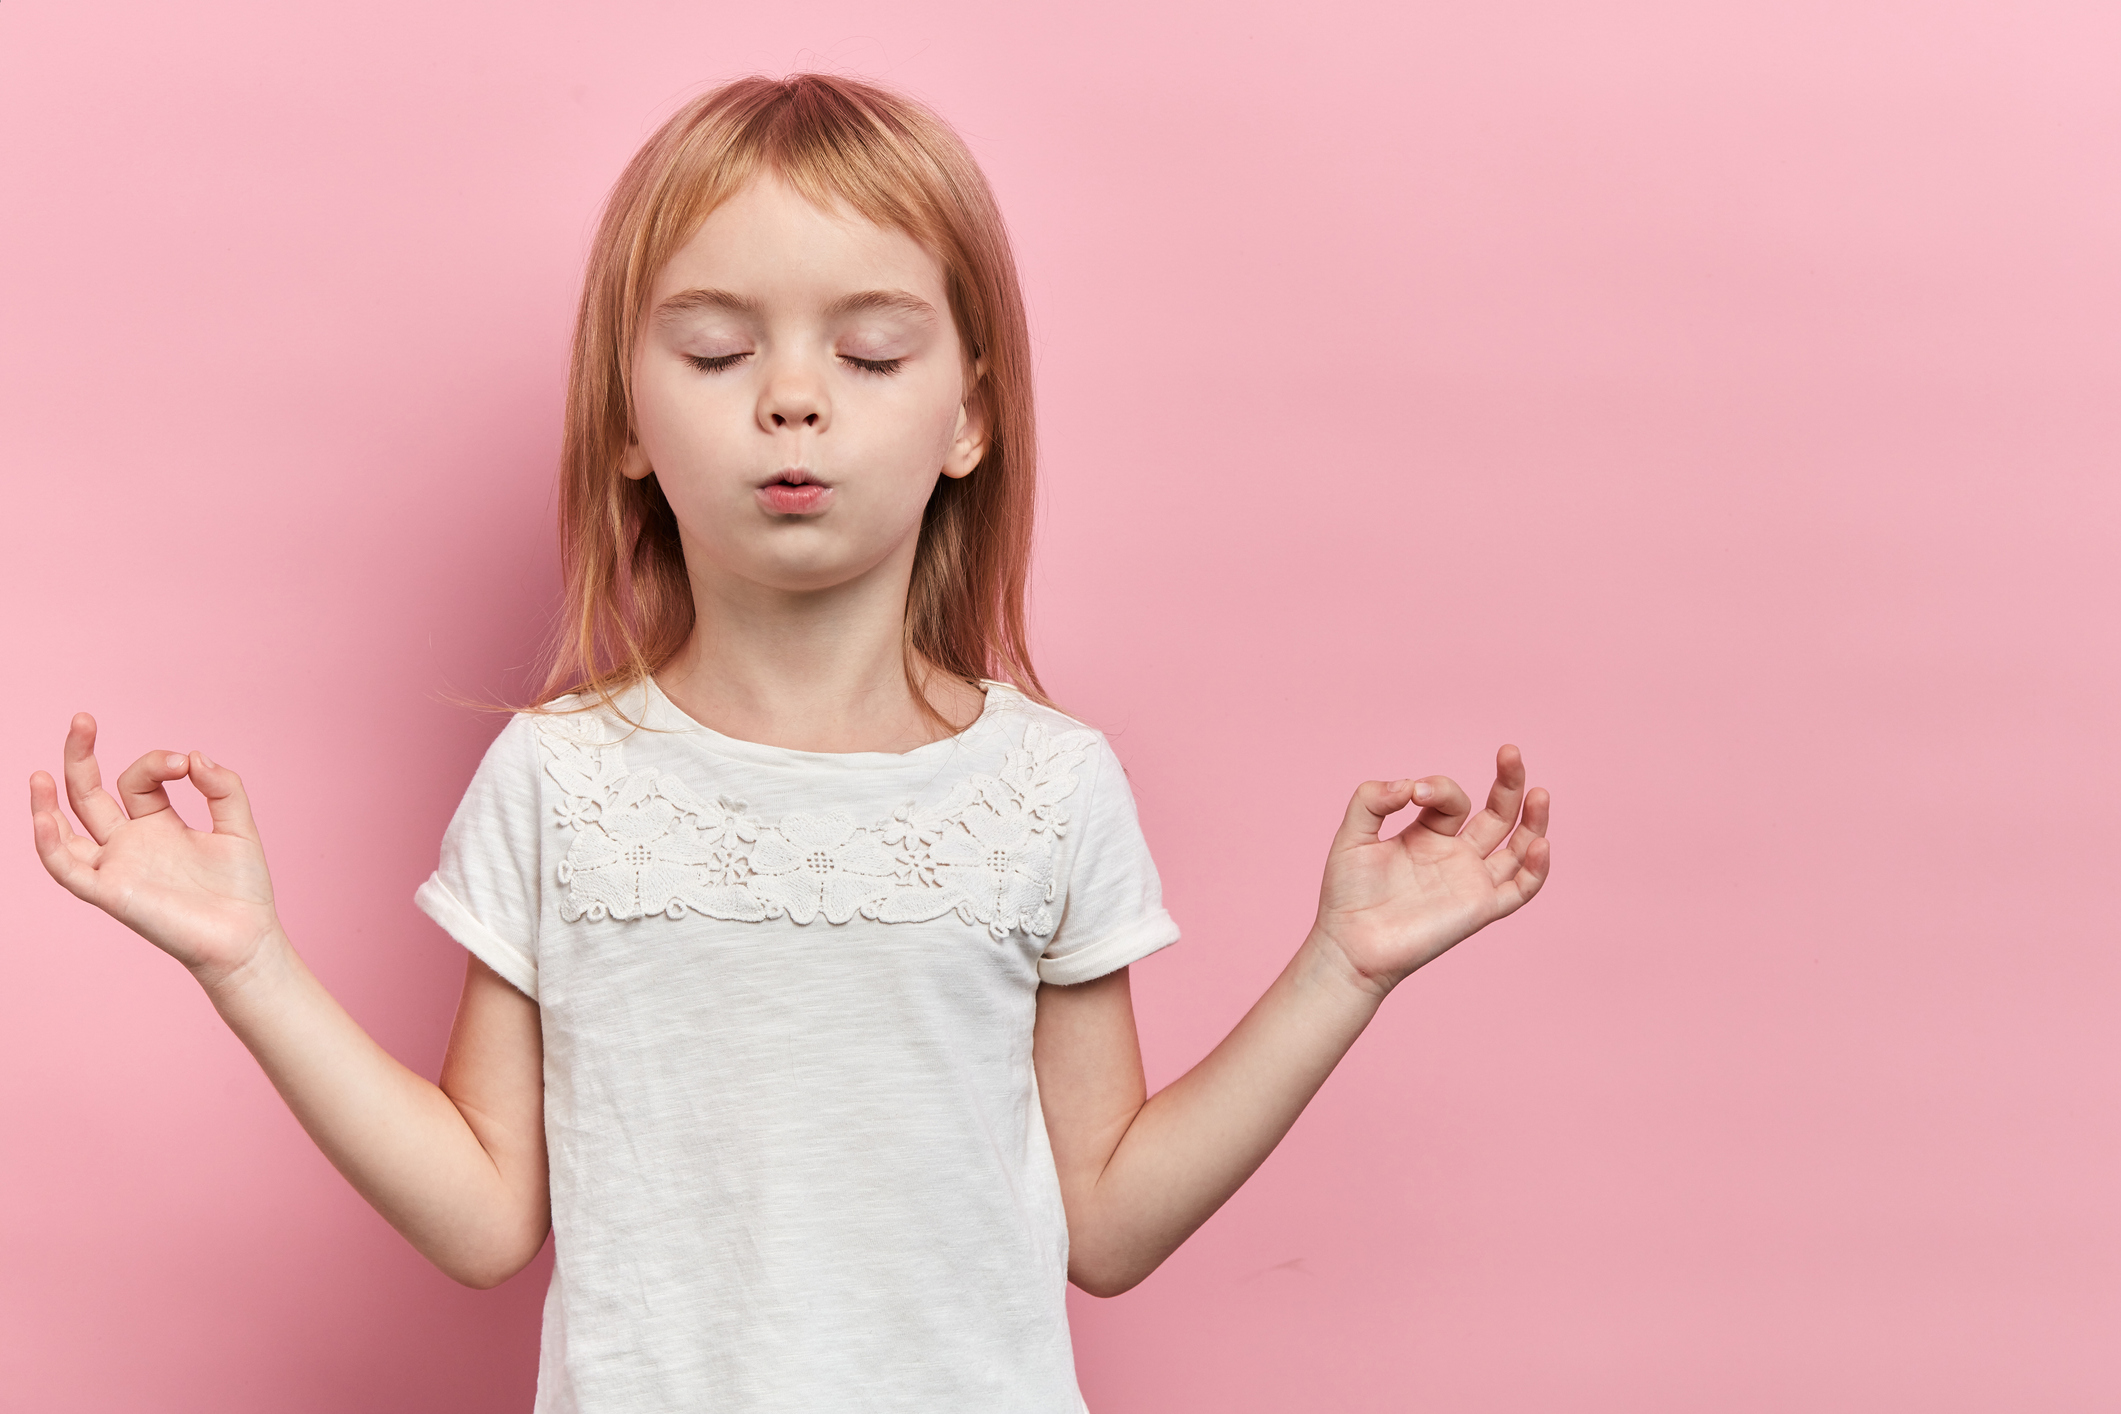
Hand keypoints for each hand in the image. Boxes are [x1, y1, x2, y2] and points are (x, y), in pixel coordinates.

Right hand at [29, 713, 282, 990]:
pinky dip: (50, 845)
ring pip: (65, 831)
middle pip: (88, 795)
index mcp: (158, 824)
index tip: (187, 764)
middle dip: (81, 756)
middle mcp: (131, 843)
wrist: (245, 938)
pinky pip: (68, 869)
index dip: (158, 762)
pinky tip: (43, 818)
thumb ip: (222, 788)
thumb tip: (194, 755)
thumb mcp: (238, 827)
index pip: (139, 780)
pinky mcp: (111, 893)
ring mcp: (117, 867)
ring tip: (40, 772)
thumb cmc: (242, 889)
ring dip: (47, 803)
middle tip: (82, 719)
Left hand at [1309, 745, 1550, 995]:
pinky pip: (1520, 889)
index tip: (1413, 792)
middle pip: (1497, 813)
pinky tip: (1538, 843)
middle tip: (1510, 751)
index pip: (1450, 799)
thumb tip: (1409, 784)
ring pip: (1517, 846)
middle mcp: (1455, 855)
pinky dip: (1536, 869)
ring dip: (1533, 819)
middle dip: (1507, 781)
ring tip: (1540, 791)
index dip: (1438, 787)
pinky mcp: (1480, 909)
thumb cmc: (1348, 895)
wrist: (1350, 946)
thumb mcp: (1352, 835)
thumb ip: (1372, 799)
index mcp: (1427, 834)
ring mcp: (1470, 881)